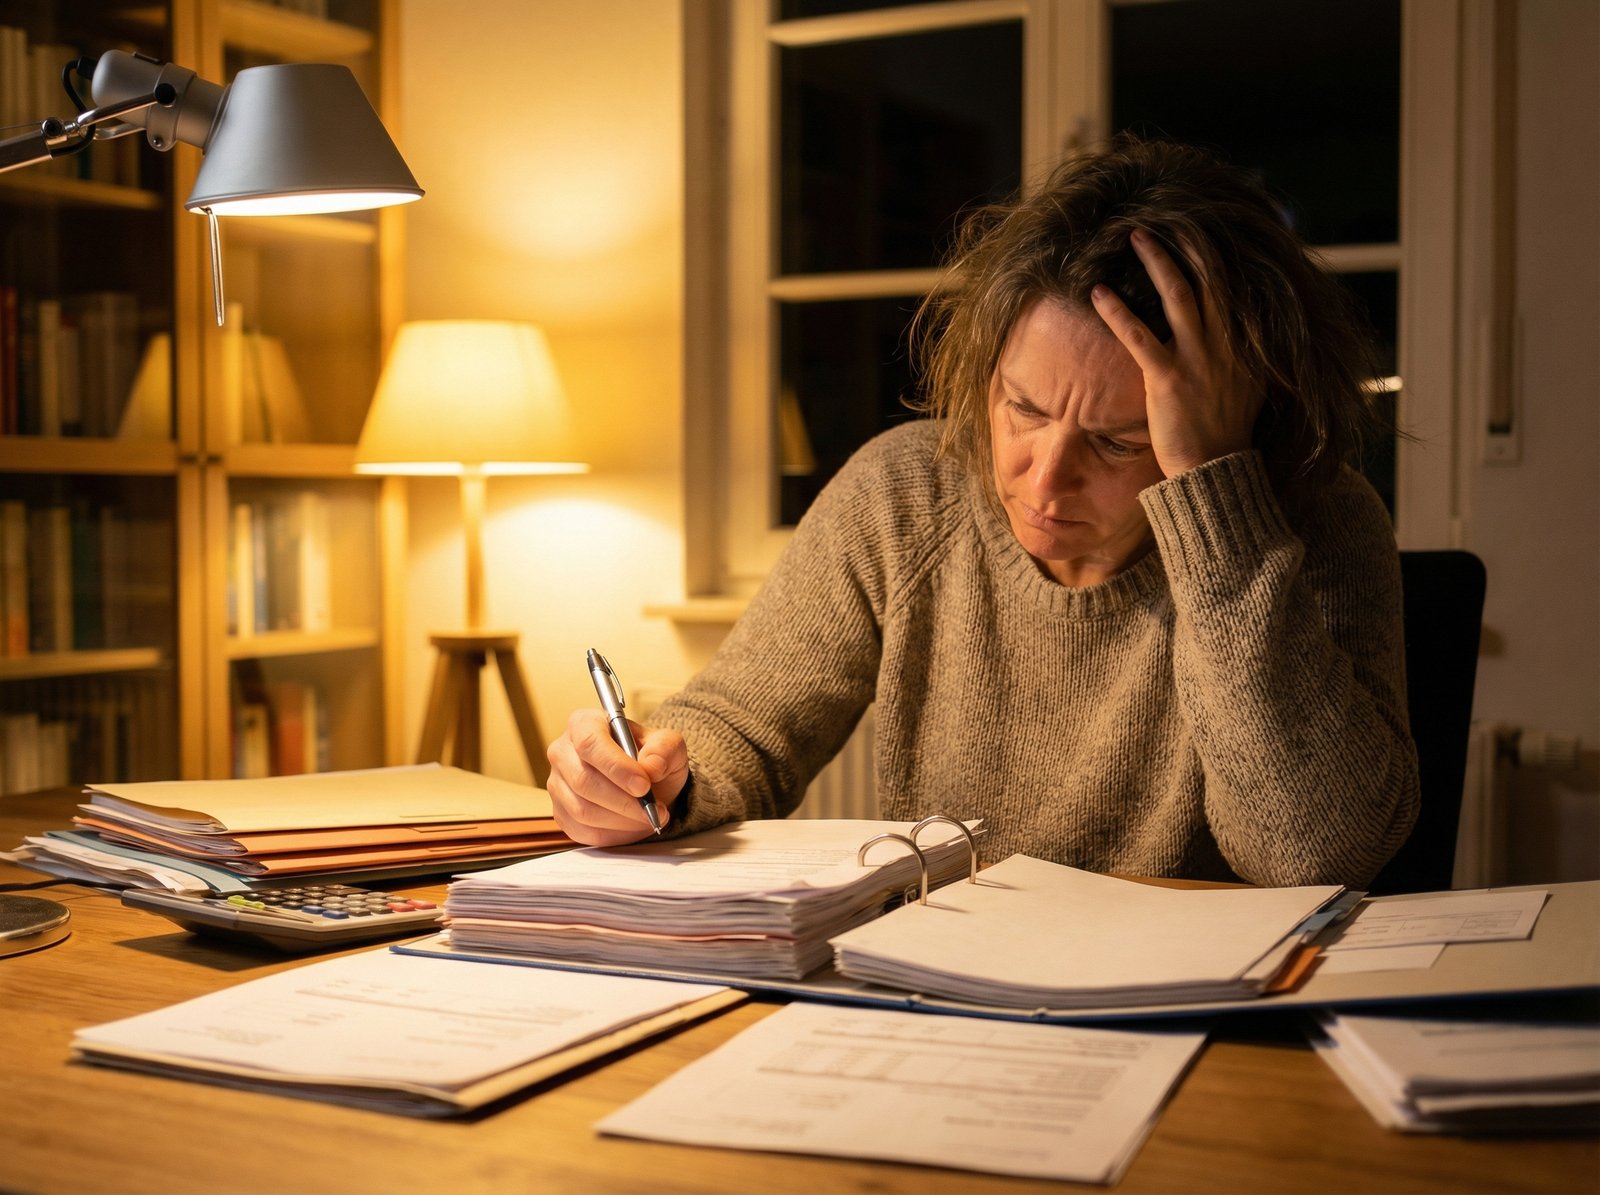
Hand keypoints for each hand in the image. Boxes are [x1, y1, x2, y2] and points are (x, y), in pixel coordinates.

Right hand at [545, 709, 688, 846]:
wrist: (645, 784)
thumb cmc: (651, 759)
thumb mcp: (668, 746)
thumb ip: (664, 749)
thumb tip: (651, 767)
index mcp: (584, 723)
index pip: (590, 743)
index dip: (616, 767)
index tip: (643, 786)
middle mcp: (562, 751)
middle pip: (583, 780)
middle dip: (623, 800)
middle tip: (653, 809)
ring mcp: (557, 783)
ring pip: (582, 809)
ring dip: (621, 820)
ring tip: (648, 817)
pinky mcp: (561, 812)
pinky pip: (581, 830)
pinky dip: (612, 834)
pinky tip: (632, 826)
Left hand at [1090, 228, 1263, 477]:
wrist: (1215, 470)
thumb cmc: (1226, 430)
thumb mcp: (1247, 384)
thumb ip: (1241, 352)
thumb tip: (1237, 330)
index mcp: (1244, 342)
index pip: (1231, 284)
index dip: (1214, 253)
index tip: (1199, 227)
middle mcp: (1225, 342)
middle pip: (1208, 277)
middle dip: (1186, 243)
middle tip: (1164, 218)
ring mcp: (1198, 358)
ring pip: (1178, 294)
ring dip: (1156, 261)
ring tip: (1134, 235)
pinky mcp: (1168, 378)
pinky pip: (1139, 337)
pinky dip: (1117, 312)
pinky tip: (1098, 293)